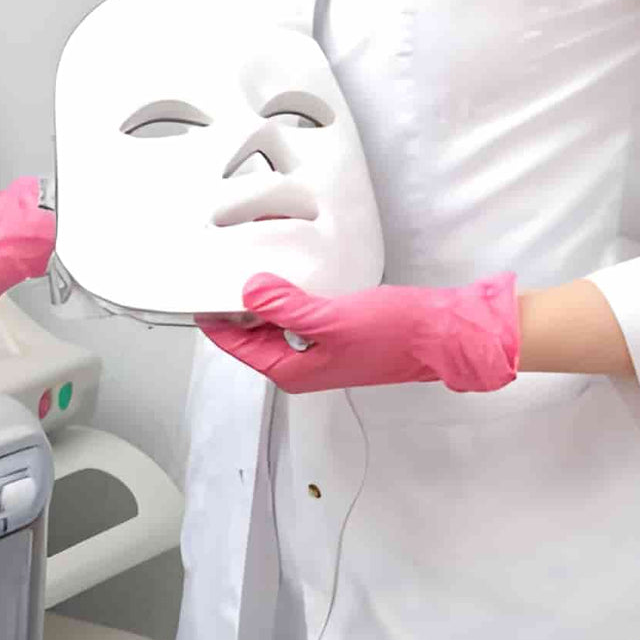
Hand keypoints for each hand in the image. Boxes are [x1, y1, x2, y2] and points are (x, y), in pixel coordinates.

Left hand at [198, 272, 519, 393]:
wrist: (443, 335)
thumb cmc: (392, 333)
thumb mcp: (330, 319)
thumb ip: (285, 308)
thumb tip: (248, 292)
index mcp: (291, 370)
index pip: (236, 345)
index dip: (214, 319)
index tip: (196, 291)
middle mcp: (301, 365)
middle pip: (251, 336)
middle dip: (235, 307)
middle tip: (219, 271)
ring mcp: (319, 351)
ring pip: (274, 324)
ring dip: (261, 300)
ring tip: (247, 268)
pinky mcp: (335, 334)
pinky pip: (297, 317)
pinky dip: (287, 298)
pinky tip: (286, 277)